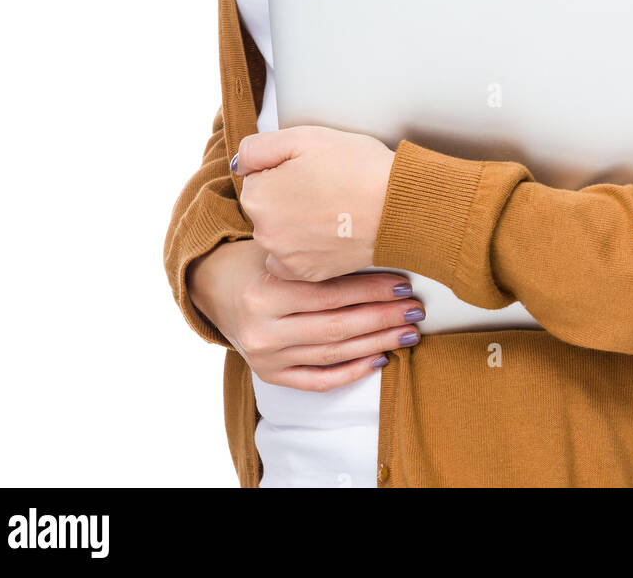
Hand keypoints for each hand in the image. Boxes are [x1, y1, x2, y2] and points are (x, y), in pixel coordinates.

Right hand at [187, 239, 424, 389]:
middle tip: (415, 309)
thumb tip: (381, 253)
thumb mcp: (281, 251)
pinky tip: (379, 358)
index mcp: (264, 293)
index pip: (330, 294)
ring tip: (408, 332)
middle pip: (337, 327)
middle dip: (383, 318)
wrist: (217, 288)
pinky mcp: (271, 376)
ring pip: (333, 354)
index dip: (371, 290)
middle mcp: (263, 331)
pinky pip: (319, 381)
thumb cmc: (259, 261)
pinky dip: (352, 371)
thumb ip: (319, 258)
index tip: (404, 284)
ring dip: (377, 343)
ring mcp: (266, 359)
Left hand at [235, 125, 396, 281]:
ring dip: (296, 222)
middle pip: (267, 206)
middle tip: (324, 185)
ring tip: (332, 207)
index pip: (257, 176)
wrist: (398, 207)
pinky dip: (307, 247)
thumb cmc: (357, 167)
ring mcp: (285, 256)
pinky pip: (294, 259)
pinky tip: (330, 230)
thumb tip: (240, 163)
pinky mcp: (308, 274)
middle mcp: (264, 231)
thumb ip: (258, 147)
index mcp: (258, 195)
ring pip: (280, 232)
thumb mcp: (304, 137)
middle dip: (287, 196)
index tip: (310, 168)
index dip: (285, 168)